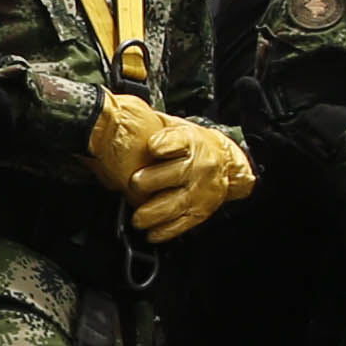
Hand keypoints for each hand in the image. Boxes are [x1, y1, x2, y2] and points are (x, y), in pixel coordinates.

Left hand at [84, 93, 253, 241]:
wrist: (227, 163)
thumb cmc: (193, 145)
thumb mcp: (177, 127)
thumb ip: (154, 126)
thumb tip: (118, 114)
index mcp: (190, 142)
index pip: (177, 141)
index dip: (163, 144)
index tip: (152, 147)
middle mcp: (197, 166)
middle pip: (171, 175)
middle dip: (148, 182)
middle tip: (133, 185)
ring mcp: (199, 191)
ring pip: (173, 204)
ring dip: (151, 213)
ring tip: (137, 217)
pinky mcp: (200, 211)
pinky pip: (181, 224)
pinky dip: (164, 231)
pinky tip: (151, 232)